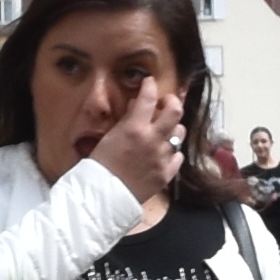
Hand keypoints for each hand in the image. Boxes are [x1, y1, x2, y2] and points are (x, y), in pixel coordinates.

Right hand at [88, 85, 182, 201]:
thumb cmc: (99, 167)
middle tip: (165, 102)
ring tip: (164, 129)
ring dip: (173, 127)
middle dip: (172, 101)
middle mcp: (153, 140)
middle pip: (176, 111)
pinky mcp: (166, 174)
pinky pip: (178, 156)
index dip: (150, 86)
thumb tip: (137, 108)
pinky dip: (172, 151)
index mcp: (135, 128)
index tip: (149, 82)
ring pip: (180, 133)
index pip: (149, 97)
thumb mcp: (109, 137)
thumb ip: (126, 121)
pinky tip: (164, 152)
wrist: (103, 197)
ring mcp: (162, 157)